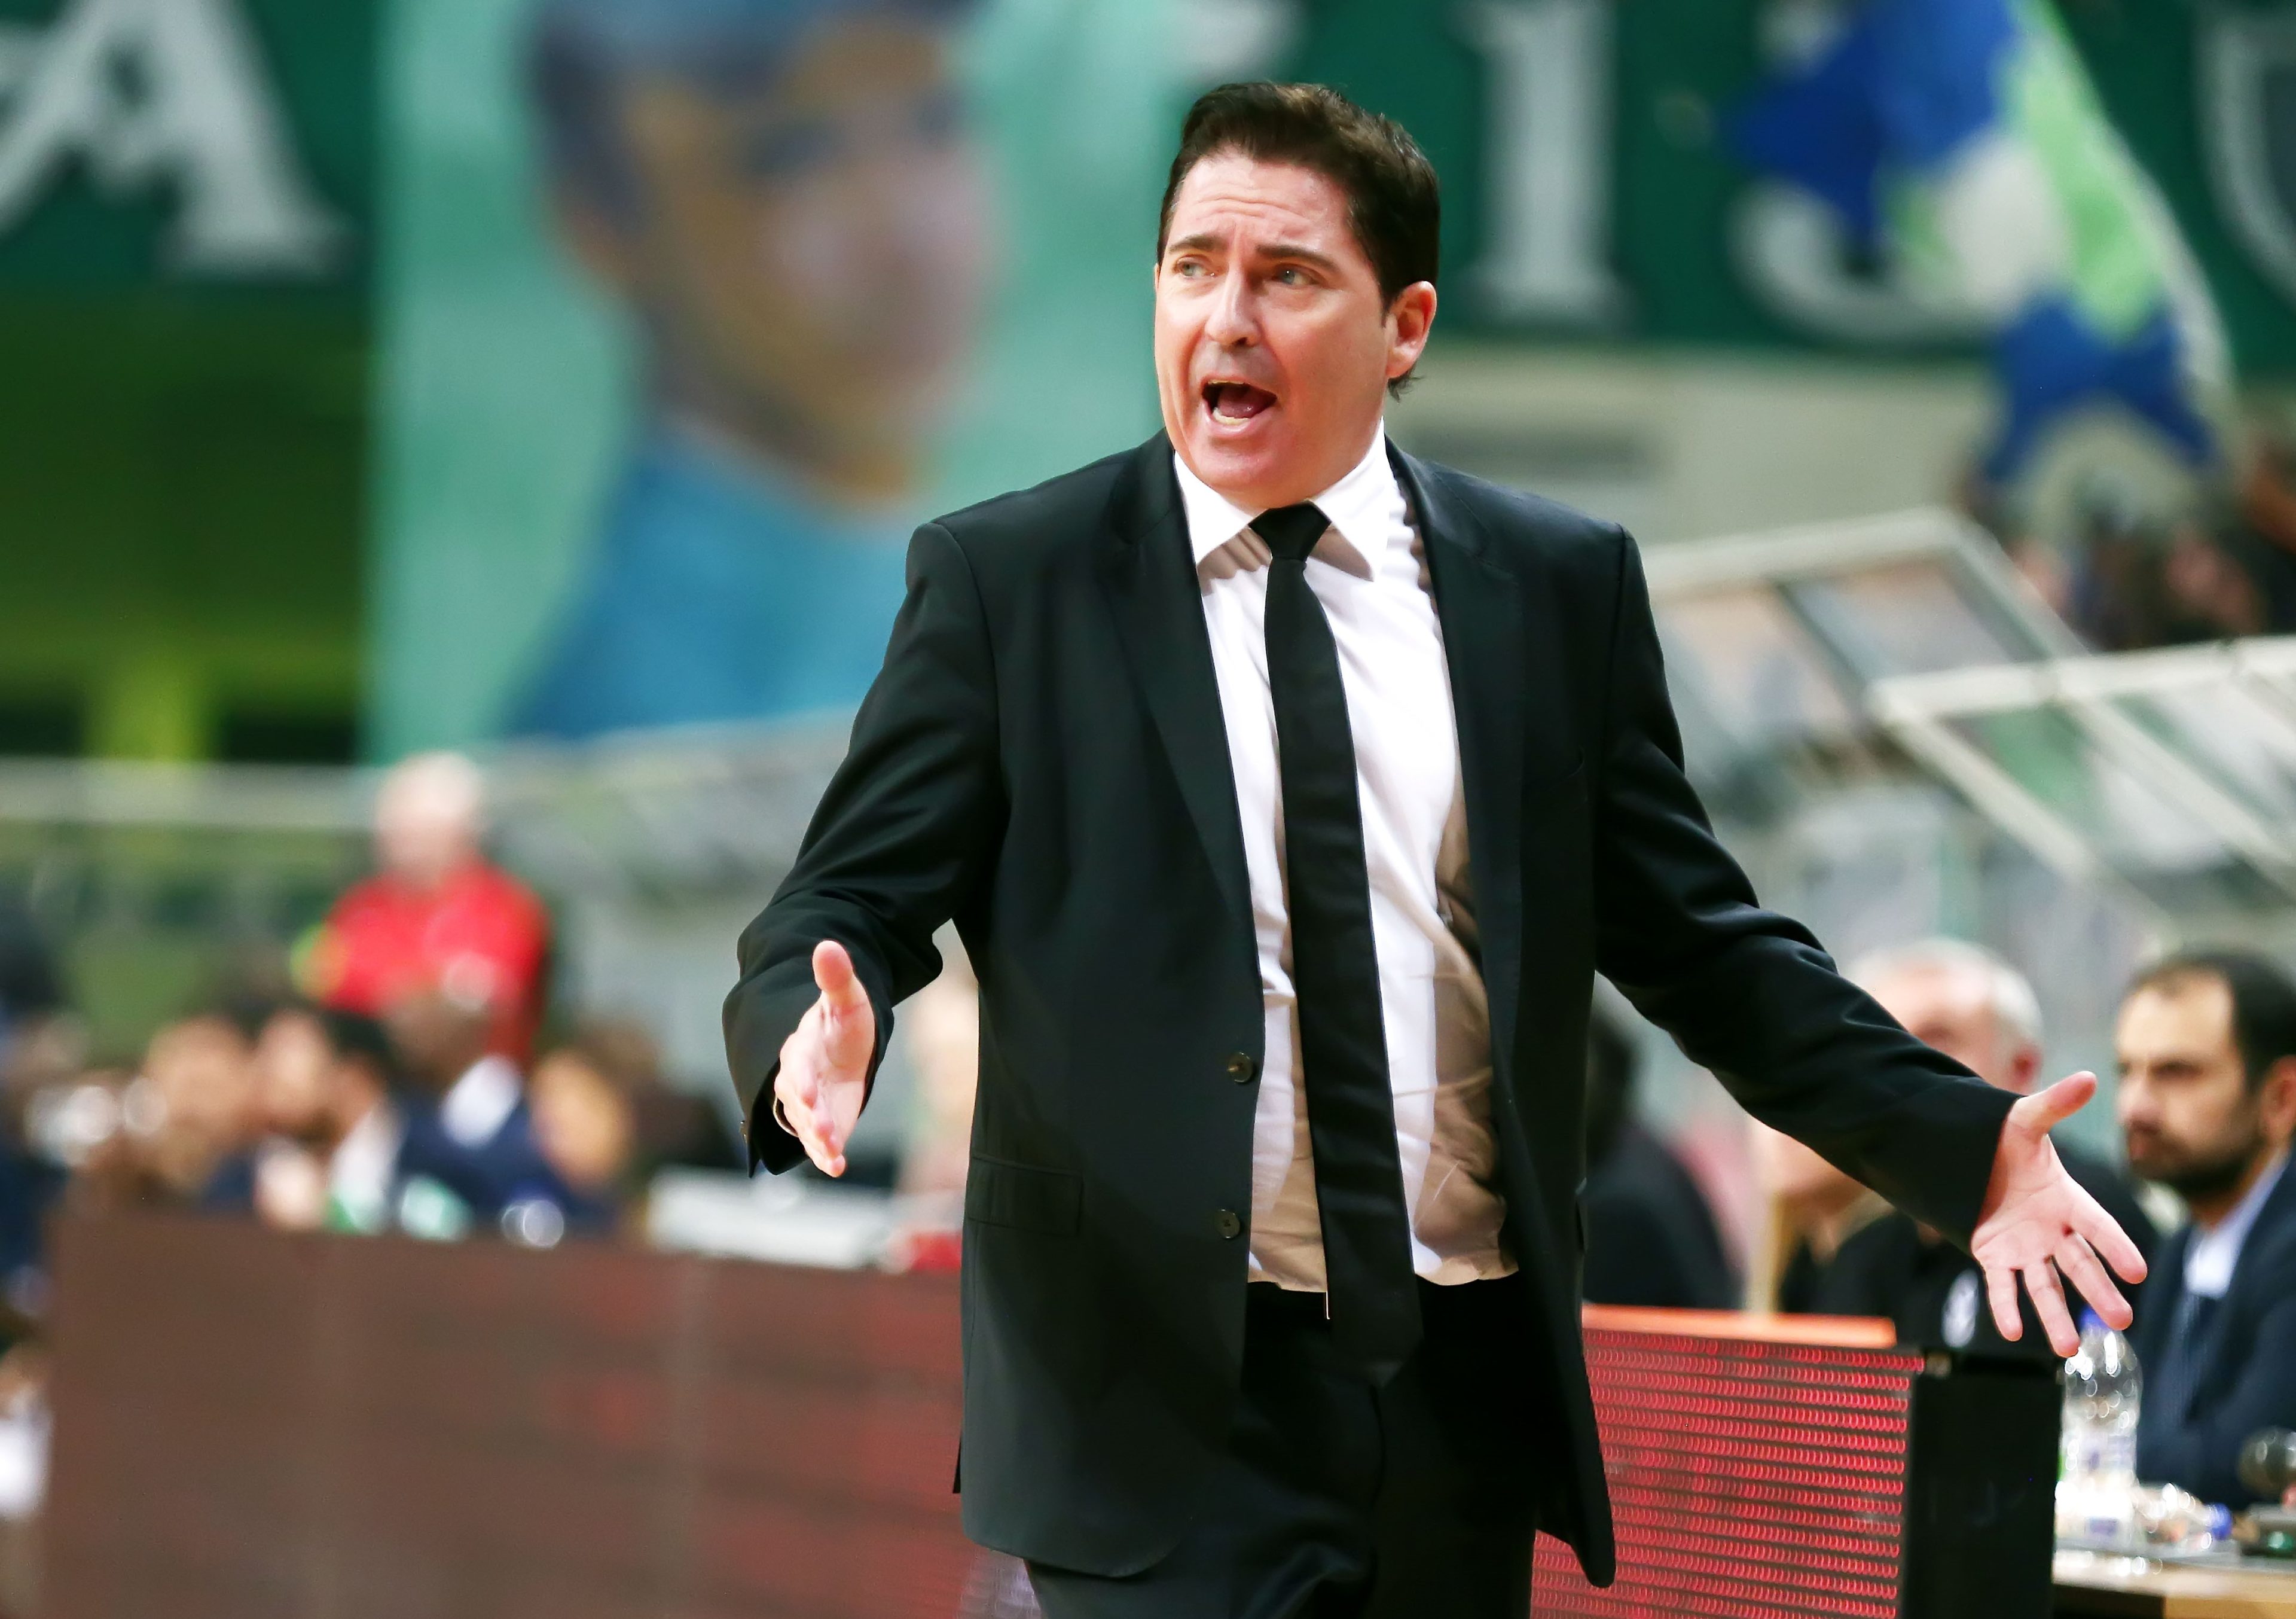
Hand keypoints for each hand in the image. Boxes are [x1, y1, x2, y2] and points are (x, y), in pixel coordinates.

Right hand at [771, 940, 874, 1176]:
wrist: (841, 1051)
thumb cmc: (840, 1025)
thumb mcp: (845, 999)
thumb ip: (836, 978)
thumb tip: (828, 945)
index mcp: (800, 1048)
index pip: (796, 1065)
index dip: (802, 1080)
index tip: (810, 1095)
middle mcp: (798, 1080)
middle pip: (796, 1099)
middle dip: (807, 1113)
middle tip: (819, 1125)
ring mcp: (809, 1107)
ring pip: (805, 1125)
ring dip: (817, 1140)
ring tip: (831, 1152)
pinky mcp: (823, 1126)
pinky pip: (820, 1144)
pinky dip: (826, 1157)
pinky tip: (837, 1167)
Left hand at [1970, 1072, 2147, 1355]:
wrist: (1968, 1156)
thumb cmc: (2006, 1139)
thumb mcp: (2026, 1119)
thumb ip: (2055, 1104)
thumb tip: (2089, 1077)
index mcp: (2068, 1199)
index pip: (2098, 1226)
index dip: (2117, 1247)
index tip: (2139, 1271)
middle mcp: (2052, 1230)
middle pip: (2080, 1265)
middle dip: (2099, 1292)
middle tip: (2122, 1321)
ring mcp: (2025, 1247)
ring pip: (2045, 1286)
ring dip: (2057, 1316)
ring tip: (2069, 1348)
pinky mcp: (1994, 1256)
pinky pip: (2002, 1286)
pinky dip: (2007, 1308)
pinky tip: (2013, 1330)